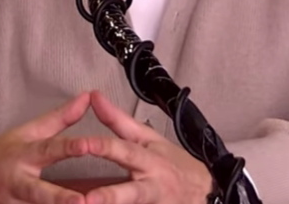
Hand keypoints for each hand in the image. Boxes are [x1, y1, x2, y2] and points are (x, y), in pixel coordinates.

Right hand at [0, 92, 93, 203]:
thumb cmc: (0, 153)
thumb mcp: (26, 133)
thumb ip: (59, 120)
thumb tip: (87, 98)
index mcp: (22, 156)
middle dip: (60, 200)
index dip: (69, 148)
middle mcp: (15, 183)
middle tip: (82, 203)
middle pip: (39, 193)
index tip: (89, 145)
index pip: (48, 149)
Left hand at [82, 90, 212, 203]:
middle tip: (85, 201)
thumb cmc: (172, 163)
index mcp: (149, 160)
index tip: (82, 144)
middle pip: (130, 193)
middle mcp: (152, 186)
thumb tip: (94, 96)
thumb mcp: (148, 140)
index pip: (124, 151)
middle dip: (108, 197)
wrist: (207, 194)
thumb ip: (118, 122)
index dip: (103, 147)